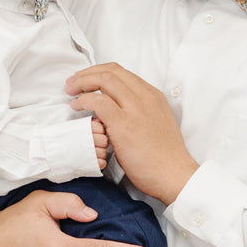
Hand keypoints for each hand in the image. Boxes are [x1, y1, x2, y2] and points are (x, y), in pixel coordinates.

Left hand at [66, 63, 198, 205]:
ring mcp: (135, 109)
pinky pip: (98, 102)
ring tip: (71, 92)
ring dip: (82, 83)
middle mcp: (145, 97)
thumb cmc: (164, 157)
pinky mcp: (124, 124)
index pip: (122, 72)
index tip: (86, 79)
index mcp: (153, 96)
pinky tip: (77, 107)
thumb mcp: (157, 122)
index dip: (99, 72)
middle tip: (73, 83)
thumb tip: (117, 110)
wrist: (174, 175)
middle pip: (111, 71)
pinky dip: (83, 100)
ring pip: (104, 81)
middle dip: (87, 74)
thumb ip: (140, 111)